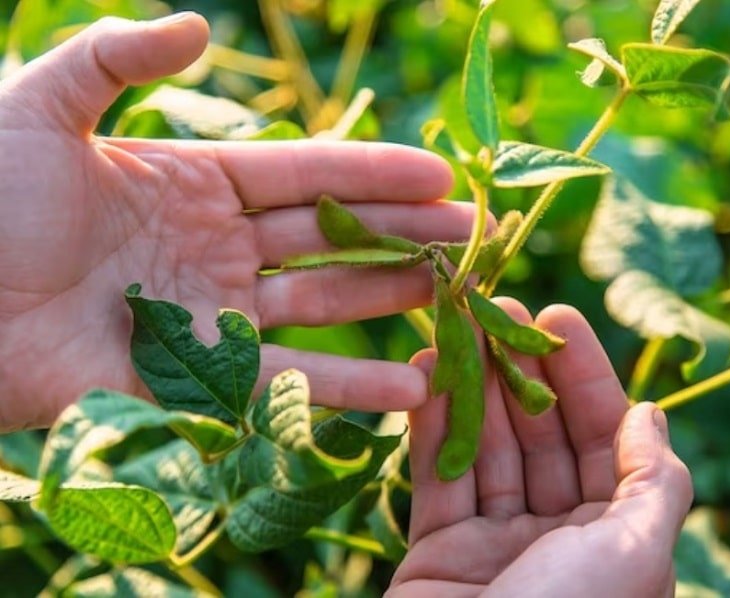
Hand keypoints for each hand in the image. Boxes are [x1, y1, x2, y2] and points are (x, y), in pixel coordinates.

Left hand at [0, 13, 471, 429]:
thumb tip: (199, 25)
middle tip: (471, 235)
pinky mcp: (196, 383)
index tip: (441, 173)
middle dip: (403, 235)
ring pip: (322, 308)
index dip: (374, 173)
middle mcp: (216, 249)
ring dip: (390, 305)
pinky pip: (287, 386)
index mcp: (193, 183)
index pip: (305, 175)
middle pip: (331, 239)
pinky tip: (411, 389)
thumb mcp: (40, 108)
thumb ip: (115, 56)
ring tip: (456, 302)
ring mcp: (212, 318)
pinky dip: (349, 389)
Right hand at [390, 301, 692, 596]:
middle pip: (542, 434)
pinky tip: (423, 374)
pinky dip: (430, 427)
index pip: (605, 436)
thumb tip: (654, 412)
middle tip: (496, 305)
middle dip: (520, 369)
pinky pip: (436, 478)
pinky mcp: (438, 553)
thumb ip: (655, 482)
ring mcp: (497, 544)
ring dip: (472, 386)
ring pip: (487, 449)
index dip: (585, 374)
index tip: (557, 314)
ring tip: (454, 325)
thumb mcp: (636, 554)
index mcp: (617, 537)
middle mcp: (560, 537)